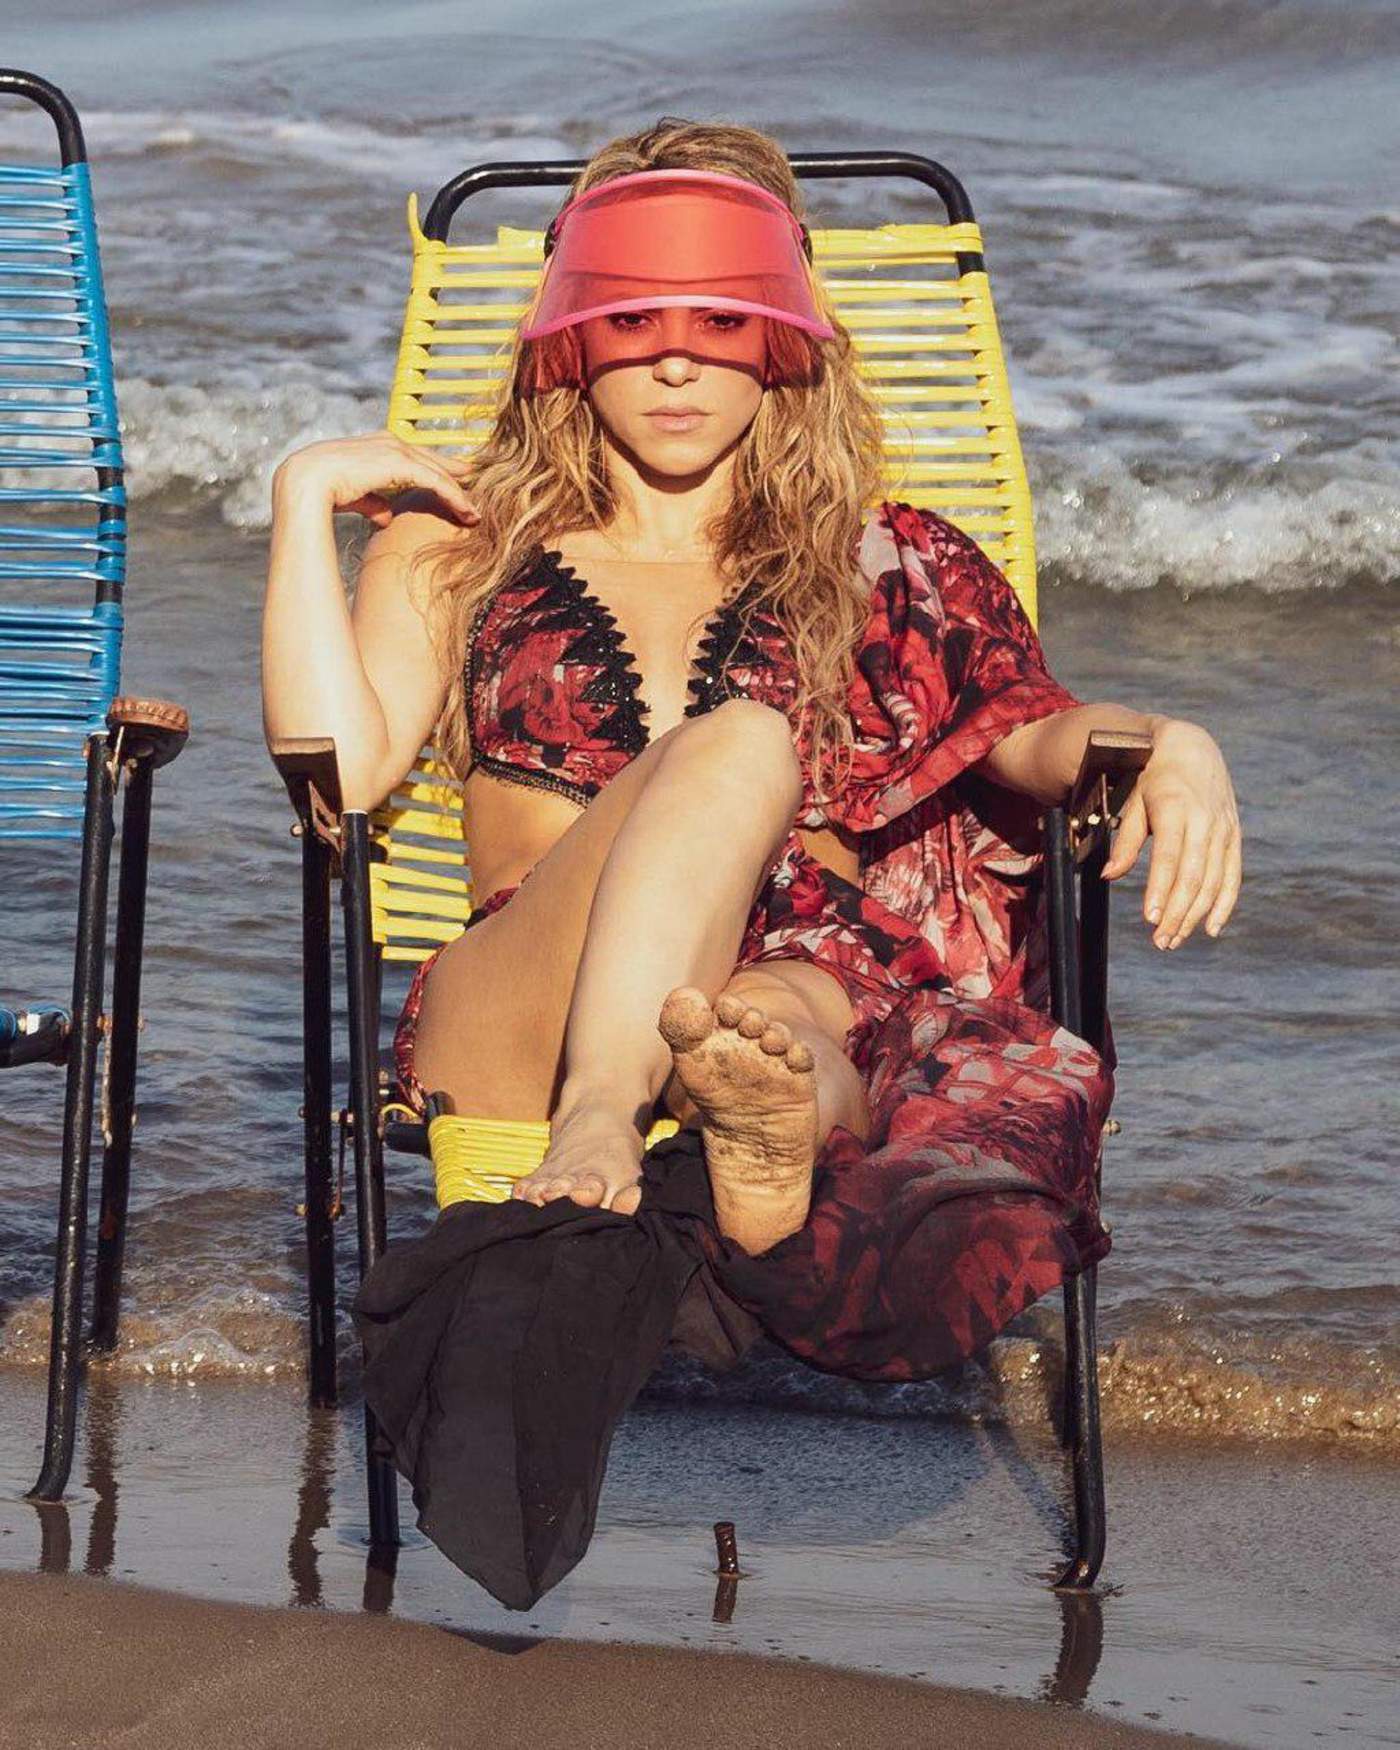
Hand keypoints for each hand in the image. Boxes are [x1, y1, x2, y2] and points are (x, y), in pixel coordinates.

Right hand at [272, 430, 480, 528]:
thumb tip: (386, 518)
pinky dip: (454, 497)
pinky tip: (467, 512)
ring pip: (437, 471)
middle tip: (475, 492)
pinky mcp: (400, 463)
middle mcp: (388, 442)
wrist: (305, 483)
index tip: (455, 481)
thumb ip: (373, 503)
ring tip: (474, 514)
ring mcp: (395, 449)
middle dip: (455, 475)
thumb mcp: (354, 496)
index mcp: (376, 445)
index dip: (436, 468)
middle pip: (431, 459)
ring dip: (459, 493)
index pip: (414, 456)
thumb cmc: (321, 491)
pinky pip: (435, 481)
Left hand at [1102, 719, 1241, 949]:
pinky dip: (1224, 904)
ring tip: (1173, 940)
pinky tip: (1211, 928)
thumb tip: (1109, 875)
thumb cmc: (1150, 777)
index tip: (1150, 918)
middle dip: (1178, 913)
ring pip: (1213, 881)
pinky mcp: (1234, 835)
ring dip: (1195, 915)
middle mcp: (1205, 820)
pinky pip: (1233, 875)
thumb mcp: (1132, 801)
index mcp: (1176, 809)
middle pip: (1194, 876)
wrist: (1189, 747)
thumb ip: (1125, 840)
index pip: (1170, 857)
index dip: (1161, 889)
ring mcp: (1223, 829)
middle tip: (1160, 942)